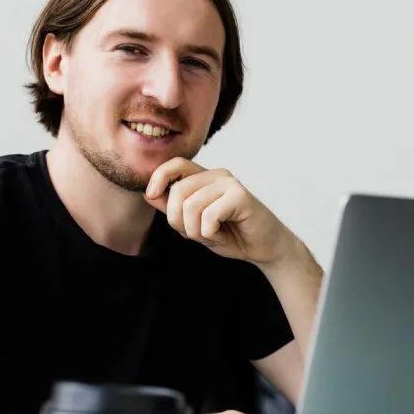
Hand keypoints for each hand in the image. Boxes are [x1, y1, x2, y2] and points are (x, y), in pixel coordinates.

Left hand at [145, 158, 296, 266]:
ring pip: (191, 205)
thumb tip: (149, 193)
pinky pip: (209, 215)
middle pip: (178, 191)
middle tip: (193, 234)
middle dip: (177, 220)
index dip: (158, 177)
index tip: (152, 195)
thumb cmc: (231, 234)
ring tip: (210, 235)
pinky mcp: (241, 196)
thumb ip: (174, 208)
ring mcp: (230, 183)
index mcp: (205, 178)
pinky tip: (221, 234)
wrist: (264, 249)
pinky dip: (209, 233)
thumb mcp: (194, 224)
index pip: (175, 164)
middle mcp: (217, 175)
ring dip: (195, 230)